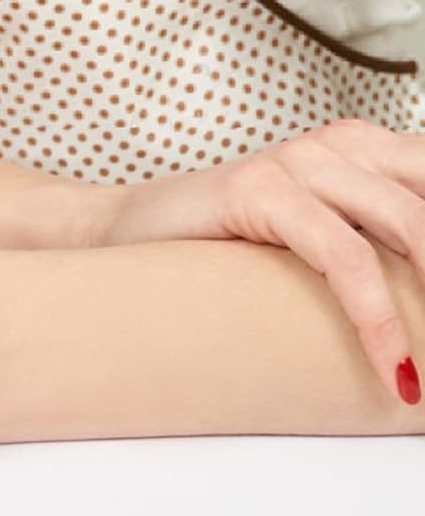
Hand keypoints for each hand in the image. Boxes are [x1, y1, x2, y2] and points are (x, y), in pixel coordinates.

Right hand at [96, 120, 424, 401]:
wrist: (120, 238)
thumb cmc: (230, 255)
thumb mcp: (329, 248)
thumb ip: (388, 252)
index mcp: (369, 150)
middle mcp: (342, 144)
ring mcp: (299, 160)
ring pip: (411, 226)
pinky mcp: (259, 189)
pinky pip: (345, 256)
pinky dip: (381, 320)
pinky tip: (398, 371)